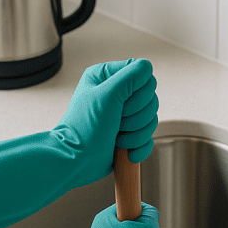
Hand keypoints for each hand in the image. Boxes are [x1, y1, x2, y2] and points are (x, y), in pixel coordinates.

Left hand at [53, 59, 158, 188]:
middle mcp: (115, 94)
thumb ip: (130, 76)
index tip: (122, 107)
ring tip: (118, 139)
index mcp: (106, 77)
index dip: (139, 94)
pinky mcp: (128, 134)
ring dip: (137, 134)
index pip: (142, 75)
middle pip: (150, 99)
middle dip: (136, 117)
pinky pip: (148, 137)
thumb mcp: (107, 95)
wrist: (76, 161)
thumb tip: (146, 66)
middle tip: (118, 124)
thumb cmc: (84, 129)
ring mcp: (123, 116)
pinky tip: (126, 151)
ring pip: (151, 119)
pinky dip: (140, 146)